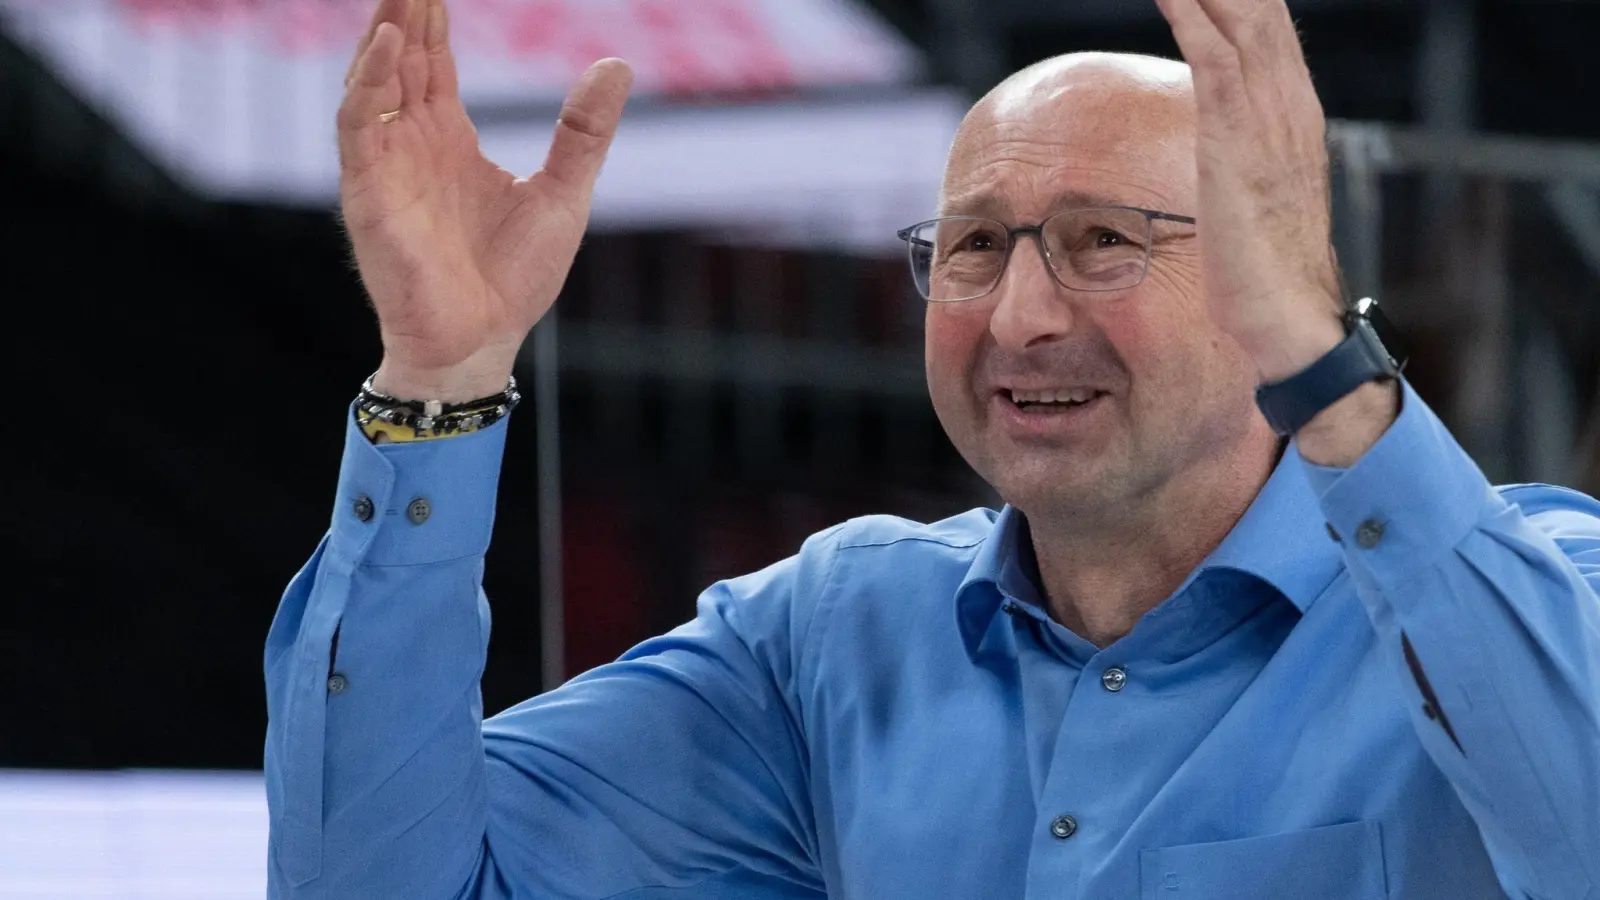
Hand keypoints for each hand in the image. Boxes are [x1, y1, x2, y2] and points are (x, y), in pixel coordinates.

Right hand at [338, 0, 632, 399]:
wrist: (484, 340)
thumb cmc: (515, 279)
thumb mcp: (564, 193)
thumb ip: (583, 131)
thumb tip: (616, 64)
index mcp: (450, 140)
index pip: (434, 62)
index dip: (433, 17)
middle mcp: (412, 144)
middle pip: (401, 58)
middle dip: (405, 9)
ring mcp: (385, 165)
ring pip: (373, 79)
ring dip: (383, 33)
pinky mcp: (368, 192)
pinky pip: (357, 124)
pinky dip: (368, 81)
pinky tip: (389, 44)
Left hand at [1153, 0, 1344, 382]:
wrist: (1288, 321)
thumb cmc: (1260, 268)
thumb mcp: (1249, 191)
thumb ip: (1236, 152)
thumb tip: (1211, 141)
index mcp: (1290, 108)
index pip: (1263, 20)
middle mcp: (1288, 100)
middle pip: (1257, 5)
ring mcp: (1268, 119)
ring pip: (1240, 16)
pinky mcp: (1238, 143)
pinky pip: (1215, 58)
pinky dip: (1192, 15)